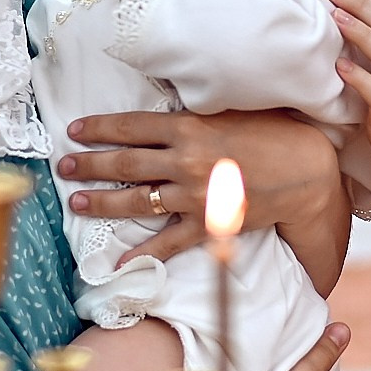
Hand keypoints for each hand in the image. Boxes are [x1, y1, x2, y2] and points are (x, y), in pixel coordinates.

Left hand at [60, 109, 342, 267]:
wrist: (307, 172)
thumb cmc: (274, 133)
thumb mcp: (231, 110)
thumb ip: (195, 112)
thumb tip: (164, 109)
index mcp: (189, 126)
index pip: (131, 126)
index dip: (99, 129)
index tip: (74, 130)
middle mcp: (185, 160)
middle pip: (124, 163)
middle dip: (88, 165)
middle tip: (63, 165)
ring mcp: (193, 194)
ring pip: (136, 200)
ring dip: (101, 203)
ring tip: (76, 203)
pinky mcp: (206, 222)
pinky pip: (167, 242)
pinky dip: (142, 253)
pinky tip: (119, 262)